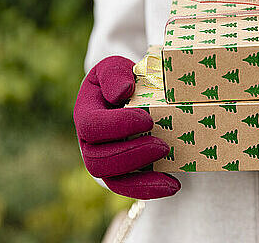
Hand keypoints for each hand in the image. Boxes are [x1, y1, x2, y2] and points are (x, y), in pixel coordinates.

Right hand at [74, 56, 179, 198]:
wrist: (128, 94)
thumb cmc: (122, 79)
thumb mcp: (115, 67)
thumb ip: (114, 74)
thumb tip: (122, 91)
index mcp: (85, 112)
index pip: (92, 125)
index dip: (118, 126)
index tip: (148, 120)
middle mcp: (88, 140)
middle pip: (97, 159)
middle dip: (132, 155)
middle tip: (163, 146)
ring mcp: (101, 159)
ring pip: (111, 180)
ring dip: (142, 180)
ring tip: (171, 176)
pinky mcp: (118, 172)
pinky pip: (127, 188)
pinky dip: (149, 190)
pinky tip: (173, 185)